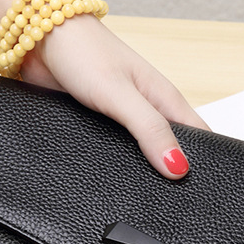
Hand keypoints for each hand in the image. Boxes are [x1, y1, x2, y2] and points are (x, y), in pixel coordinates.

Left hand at [20, 13, 211, 179]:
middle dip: (172, 174)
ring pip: (142, 155)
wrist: (41, 40)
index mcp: (165, 100)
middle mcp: (149, 111)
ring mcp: (125, 120)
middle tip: (167, 202)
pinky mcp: (100, 127)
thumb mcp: (121, 95)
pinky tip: (108, 177)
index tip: (199, 190)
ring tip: (139, 195)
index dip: (203, 163)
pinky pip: (114, 153)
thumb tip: (178, 167)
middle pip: (172, 151)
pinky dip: (114, 165)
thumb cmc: (84, 52)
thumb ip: (150, 129)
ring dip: (140, 172)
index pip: (201, 137)